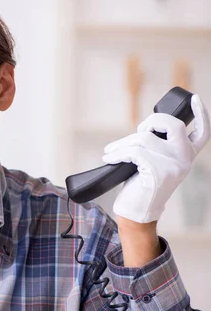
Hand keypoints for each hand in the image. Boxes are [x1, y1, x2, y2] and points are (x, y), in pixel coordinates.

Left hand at [102, 94, 209, 222]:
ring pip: (145, 138)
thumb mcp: (154, 162)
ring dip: (122, 143)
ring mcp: (174, 164)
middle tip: (135, 134)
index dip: (201, 114)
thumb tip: (145, 129)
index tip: (195, 98)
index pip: (203, 132)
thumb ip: (158, 146)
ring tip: (112, 151)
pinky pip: (133, 151)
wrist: (137, 212)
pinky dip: (116, 153)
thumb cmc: (142, 185)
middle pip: (172, 124)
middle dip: (148, 123)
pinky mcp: (159, 171)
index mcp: (187, 155)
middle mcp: (185, 158)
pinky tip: (109, 158)